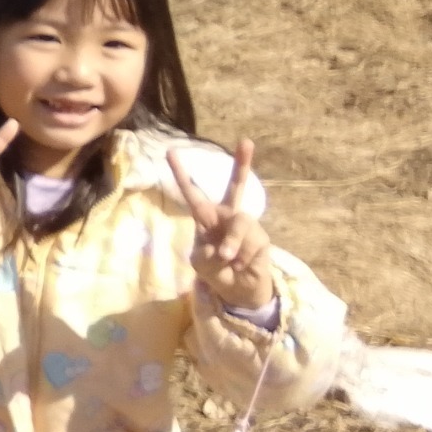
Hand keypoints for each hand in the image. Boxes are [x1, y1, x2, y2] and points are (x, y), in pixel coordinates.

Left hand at [168, 140, 275, 310]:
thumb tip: (225, 247)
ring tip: (229, 260)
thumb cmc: (215, 270)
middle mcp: (227, 216)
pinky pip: (251, 243)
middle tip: (246, 141)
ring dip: (232, 244)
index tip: (170, 152)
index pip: (192, 193)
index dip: (181, 174)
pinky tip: (241, 265)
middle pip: (235, 187)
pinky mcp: (262, 239)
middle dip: (242, 164)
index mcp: (206, 217)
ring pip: (240, 223)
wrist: (237, 290)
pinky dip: (242, 258)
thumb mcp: (201, 262)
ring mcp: (246, 226)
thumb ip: (207, 252)